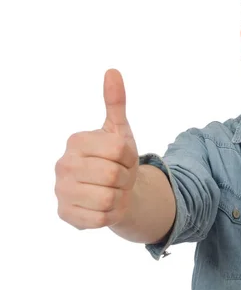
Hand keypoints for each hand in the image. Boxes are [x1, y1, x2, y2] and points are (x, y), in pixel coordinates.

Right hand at [55, 69, 138, 228]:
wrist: (115, 191)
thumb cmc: (117, 159)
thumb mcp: (120, 131)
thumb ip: (116, 102)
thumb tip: (112, 71)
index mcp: (76, 141)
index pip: (120, 151)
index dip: (131, 157)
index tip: (124, 158)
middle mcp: (62, 165)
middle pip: (114, 175)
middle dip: (126, 178)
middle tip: (120, 176)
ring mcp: (61, 191)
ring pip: (108, 198)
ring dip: (120, 196)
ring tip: (113, 190)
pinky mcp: (66, 214)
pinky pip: (101, 218)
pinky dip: (111, 214)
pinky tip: (105, 206)